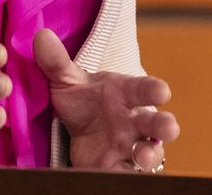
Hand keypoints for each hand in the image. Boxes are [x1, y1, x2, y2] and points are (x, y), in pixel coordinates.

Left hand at [33, 28, 180, 170]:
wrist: (80, 129)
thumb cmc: (84, 100)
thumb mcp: (67, 80)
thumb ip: (56, 62)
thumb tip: (41, 35)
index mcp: (126, 93)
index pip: (144, 89)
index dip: (155, 89)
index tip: (163, 91)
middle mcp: (134, 120)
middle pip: (156, 123)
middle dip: (164, 125)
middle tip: (170, 128)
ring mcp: (130, 146)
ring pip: (150, 152)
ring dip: (150, 155)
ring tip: (145, 158)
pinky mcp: (118, 167)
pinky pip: (127, 173)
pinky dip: (127, 176)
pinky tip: (119, 176)